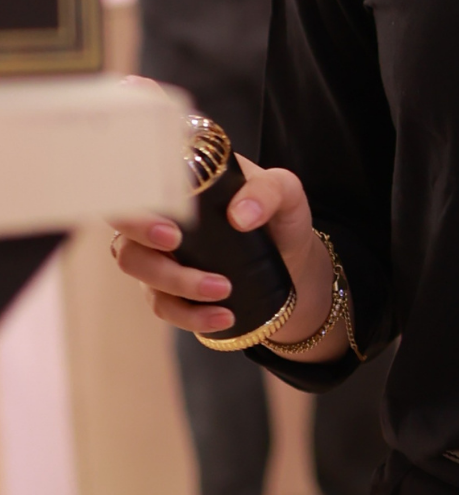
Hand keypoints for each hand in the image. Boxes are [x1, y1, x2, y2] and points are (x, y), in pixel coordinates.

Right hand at [111, 157, 331, 341]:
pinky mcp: (167, 289)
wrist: (294, 265)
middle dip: (142, 235)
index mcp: (184, 181)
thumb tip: (239, 216)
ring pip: (137, 266)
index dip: (137, 192)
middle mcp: (163, 215)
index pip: (139, 178)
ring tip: (222, 289)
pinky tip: (222, 316)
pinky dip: (190, 314)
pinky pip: (162, 304)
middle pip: (127, 223)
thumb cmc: (281, 219)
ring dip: (175, 281)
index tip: (163, 210)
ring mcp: (159, 253)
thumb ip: (268, 192)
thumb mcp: (286, 194)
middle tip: (174, 242)